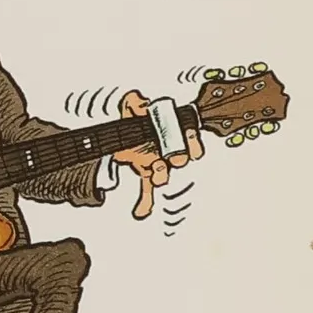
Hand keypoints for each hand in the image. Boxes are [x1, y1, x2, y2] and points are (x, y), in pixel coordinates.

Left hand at [113, 89, 203, 220]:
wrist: (121, 134)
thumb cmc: (135, 119)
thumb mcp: (132, 105)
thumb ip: (135, 101)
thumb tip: (140, 104)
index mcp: (169, 133)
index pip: (188, 137)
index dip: (191, 140)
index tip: (190, 141)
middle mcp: (167, 150)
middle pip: (180, 156)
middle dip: (179, 157)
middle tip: (174, 157)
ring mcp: (156, 163)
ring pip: (165, 173)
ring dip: (161, 175)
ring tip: (157, 176)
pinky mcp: (144, 173)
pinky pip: (149, 191)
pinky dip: (146, 202)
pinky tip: (141, 211)